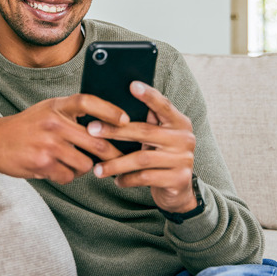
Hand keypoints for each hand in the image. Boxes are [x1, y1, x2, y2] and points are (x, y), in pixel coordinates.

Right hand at [0, 94, 127, 183]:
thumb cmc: (29, 125)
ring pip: (85, 163)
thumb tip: (108, 123)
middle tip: (121, 159)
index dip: (109, 110)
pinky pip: (68, 176)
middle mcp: (54, 123)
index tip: (126, 120)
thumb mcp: (49, 109)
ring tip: (73, 162)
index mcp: (57, 106)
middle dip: (113, 153)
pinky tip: (56, 168)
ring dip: (85, 167)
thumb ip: (73, 113)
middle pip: (95, 140)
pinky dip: (67, 175)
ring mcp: (48, 144)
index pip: (87, 102)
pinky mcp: (42, 163)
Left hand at [89, 81, 196, 212]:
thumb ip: (147, 123)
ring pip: (142, 159)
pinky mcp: (178, 179)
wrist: (179, 190)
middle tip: (92, 130)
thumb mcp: (157, 139)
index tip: (132, 85)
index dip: (148, 95)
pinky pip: (146, 178)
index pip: (164, 105)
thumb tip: (114, 106)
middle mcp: (185, 138)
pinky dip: (128, 179)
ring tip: (97, 168)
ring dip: (116, 163)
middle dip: (115, 130)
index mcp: (180, 122)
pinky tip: (117, 180)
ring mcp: (183, 159)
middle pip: (145, 132)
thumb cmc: (161, 157)